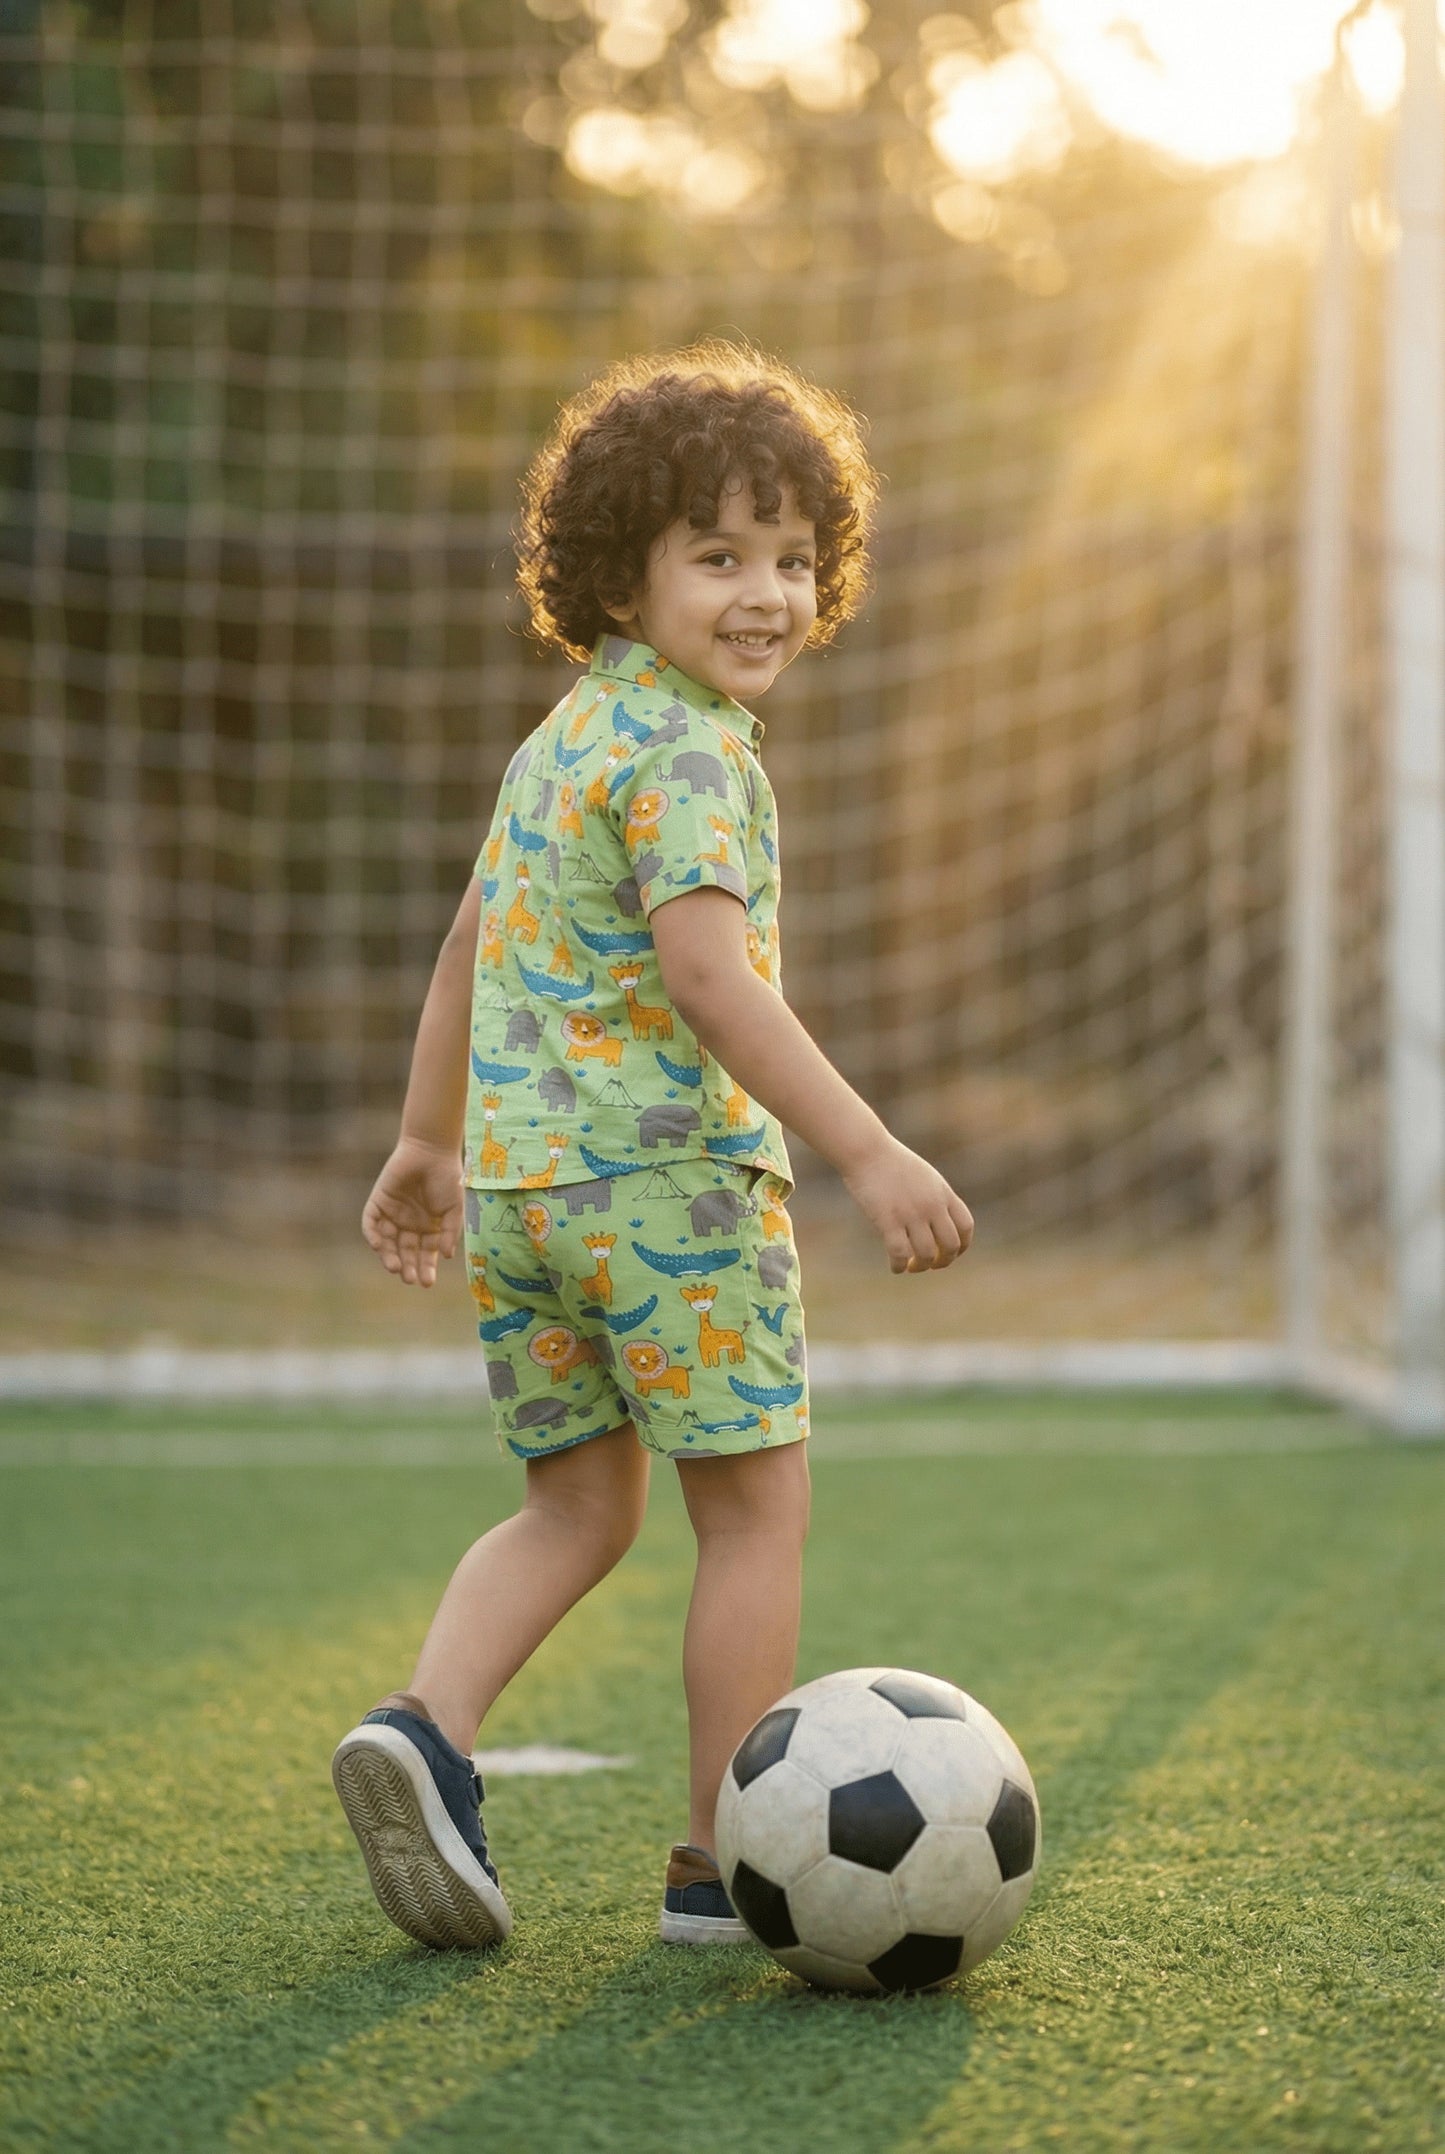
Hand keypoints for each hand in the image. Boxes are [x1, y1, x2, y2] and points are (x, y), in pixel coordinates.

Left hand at [361, 1138, 463, 1287]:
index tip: (427, 1283)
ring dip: (389, 1256)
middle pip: (405, 1252)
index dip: (426, 1268)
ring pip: (387, 1242)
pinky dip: (373, 1235)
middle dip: (408, 1267)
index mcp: (429, 1228)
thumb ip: (449, 1232)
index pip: (425, 1255)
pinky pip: (371, 1223)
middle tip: (410, 1279)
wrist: (431, 1150)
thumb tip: (446, 1256)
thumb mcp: (454, 1209)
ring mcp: (393, 1214)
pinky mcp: (379, 1202)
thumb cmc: (447, 1178)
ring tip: (395, 1268)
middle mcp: (410, 1224)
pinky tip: (379, 1246)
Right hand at [841, 1135, 973, 1274]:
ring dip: (920, 1266)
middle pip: (950, 1245)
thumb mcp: (924, 1177)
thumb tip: (940, 1223)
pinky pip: (899, 1254)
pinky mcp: (888, 1220)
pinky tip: (895, 1267)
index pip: (966, 1227)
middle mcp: (932, 1205)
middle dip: (943, 1261)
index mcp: (943, 1193)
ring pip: (926, 1254)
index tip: (951, 1253)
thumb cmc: (892, 1163)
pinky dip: (899, 1266)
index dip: (962, 1246)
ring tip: (911, 1266)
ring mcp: (911, 1213)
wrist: (867, 1150)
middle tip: (931, 1264)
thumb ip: (936, 1198)